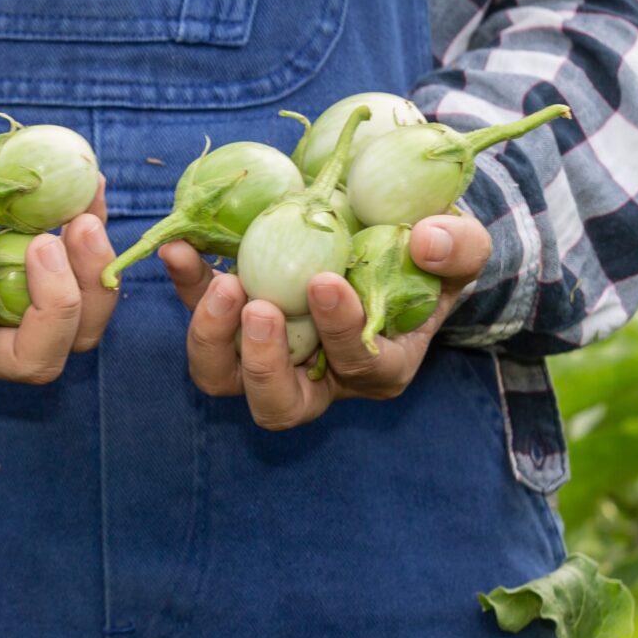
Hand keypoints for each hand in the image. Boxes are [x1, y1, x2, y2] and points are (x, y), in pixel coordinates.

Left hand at [159, 214, 490, 429]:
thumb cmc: (424, 253)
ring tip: (222, 283)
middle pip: (275, 404)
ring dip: (213, 334)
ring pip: (222, 376)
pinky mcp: (230, 318)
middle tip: (259, 306)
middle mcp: (316, 377)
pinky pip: (200, 315)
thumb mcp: (459, 248)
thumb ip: (458, 247)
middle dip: (263, 362)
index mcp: (378, 368)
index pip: (358, 367)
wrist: (380, 233)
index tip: (326, 283)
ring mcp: (266, 353)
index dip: (340, 332)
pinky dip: (185, 285)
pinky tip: (178, 248)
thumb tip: (425, 240)